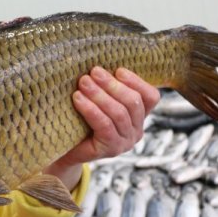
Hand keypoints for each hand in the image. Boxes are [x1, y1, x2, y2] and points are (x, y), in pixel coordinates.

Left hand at [44, 66, 159, 188]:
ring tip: (83, 82)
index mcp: (139, 117)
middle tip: (93, 72)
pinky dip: (91, 109)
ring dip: (99, 94)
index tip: (117, 69)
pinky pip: (104, 125)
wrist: (66, 151)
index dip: (136, 81)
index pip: (150, 97)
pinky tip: (78, 99)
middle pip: (133, 102)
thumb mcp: (98, 102)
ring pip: (119, 113)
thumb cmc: (81, 122)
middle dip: (112, 84)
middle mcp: (137, 131)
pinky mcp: (111, 149)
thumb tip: (100, 65)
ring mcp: (126, 142)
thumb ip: (106, 88)